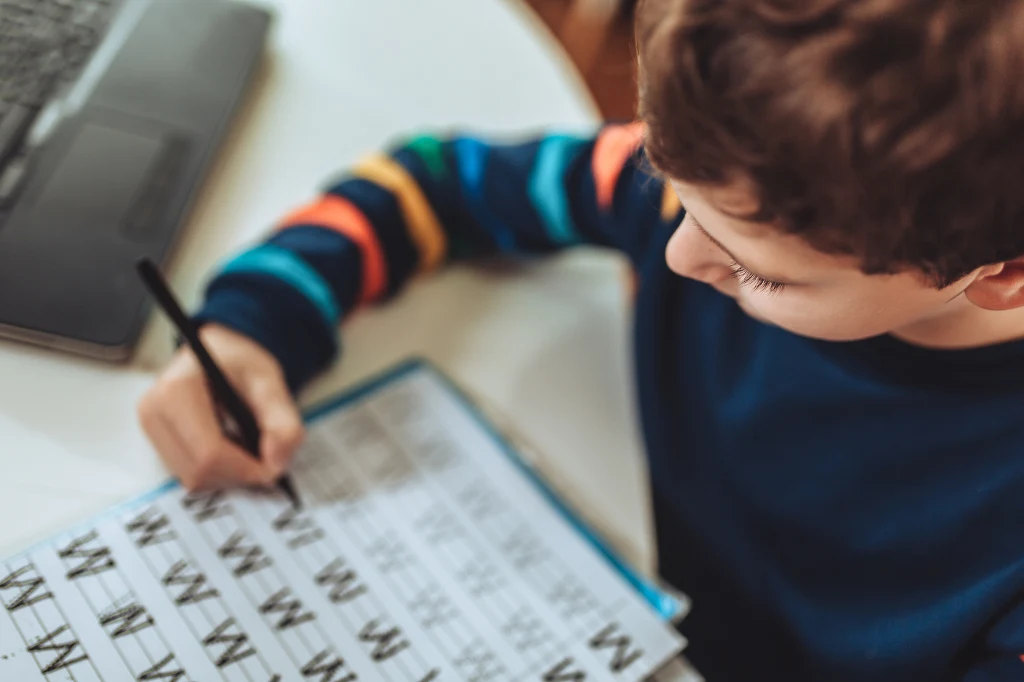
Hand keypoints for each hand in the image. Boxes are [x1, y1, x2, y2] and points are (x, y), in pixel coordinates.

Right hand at [138, 324, 304, 490]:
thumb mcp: (269, 380)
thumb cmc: (241, 361)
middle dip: (239, 473)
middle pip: (199, 471)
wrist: (219, 352)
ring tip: (248, 445)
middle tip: (267, 457)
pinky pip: (190, 473)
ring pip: (194, 478)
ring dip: (229, 473)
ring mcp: (151, 429)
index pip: (208, 453)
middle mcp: (154, 412)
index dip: (245, 469)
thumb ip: (282, 421)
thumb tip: (277, 464)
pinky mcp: (157, 443)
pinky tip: (231, 447)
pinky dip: (218, 470)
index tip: (274, 467)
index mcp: (177, 390)